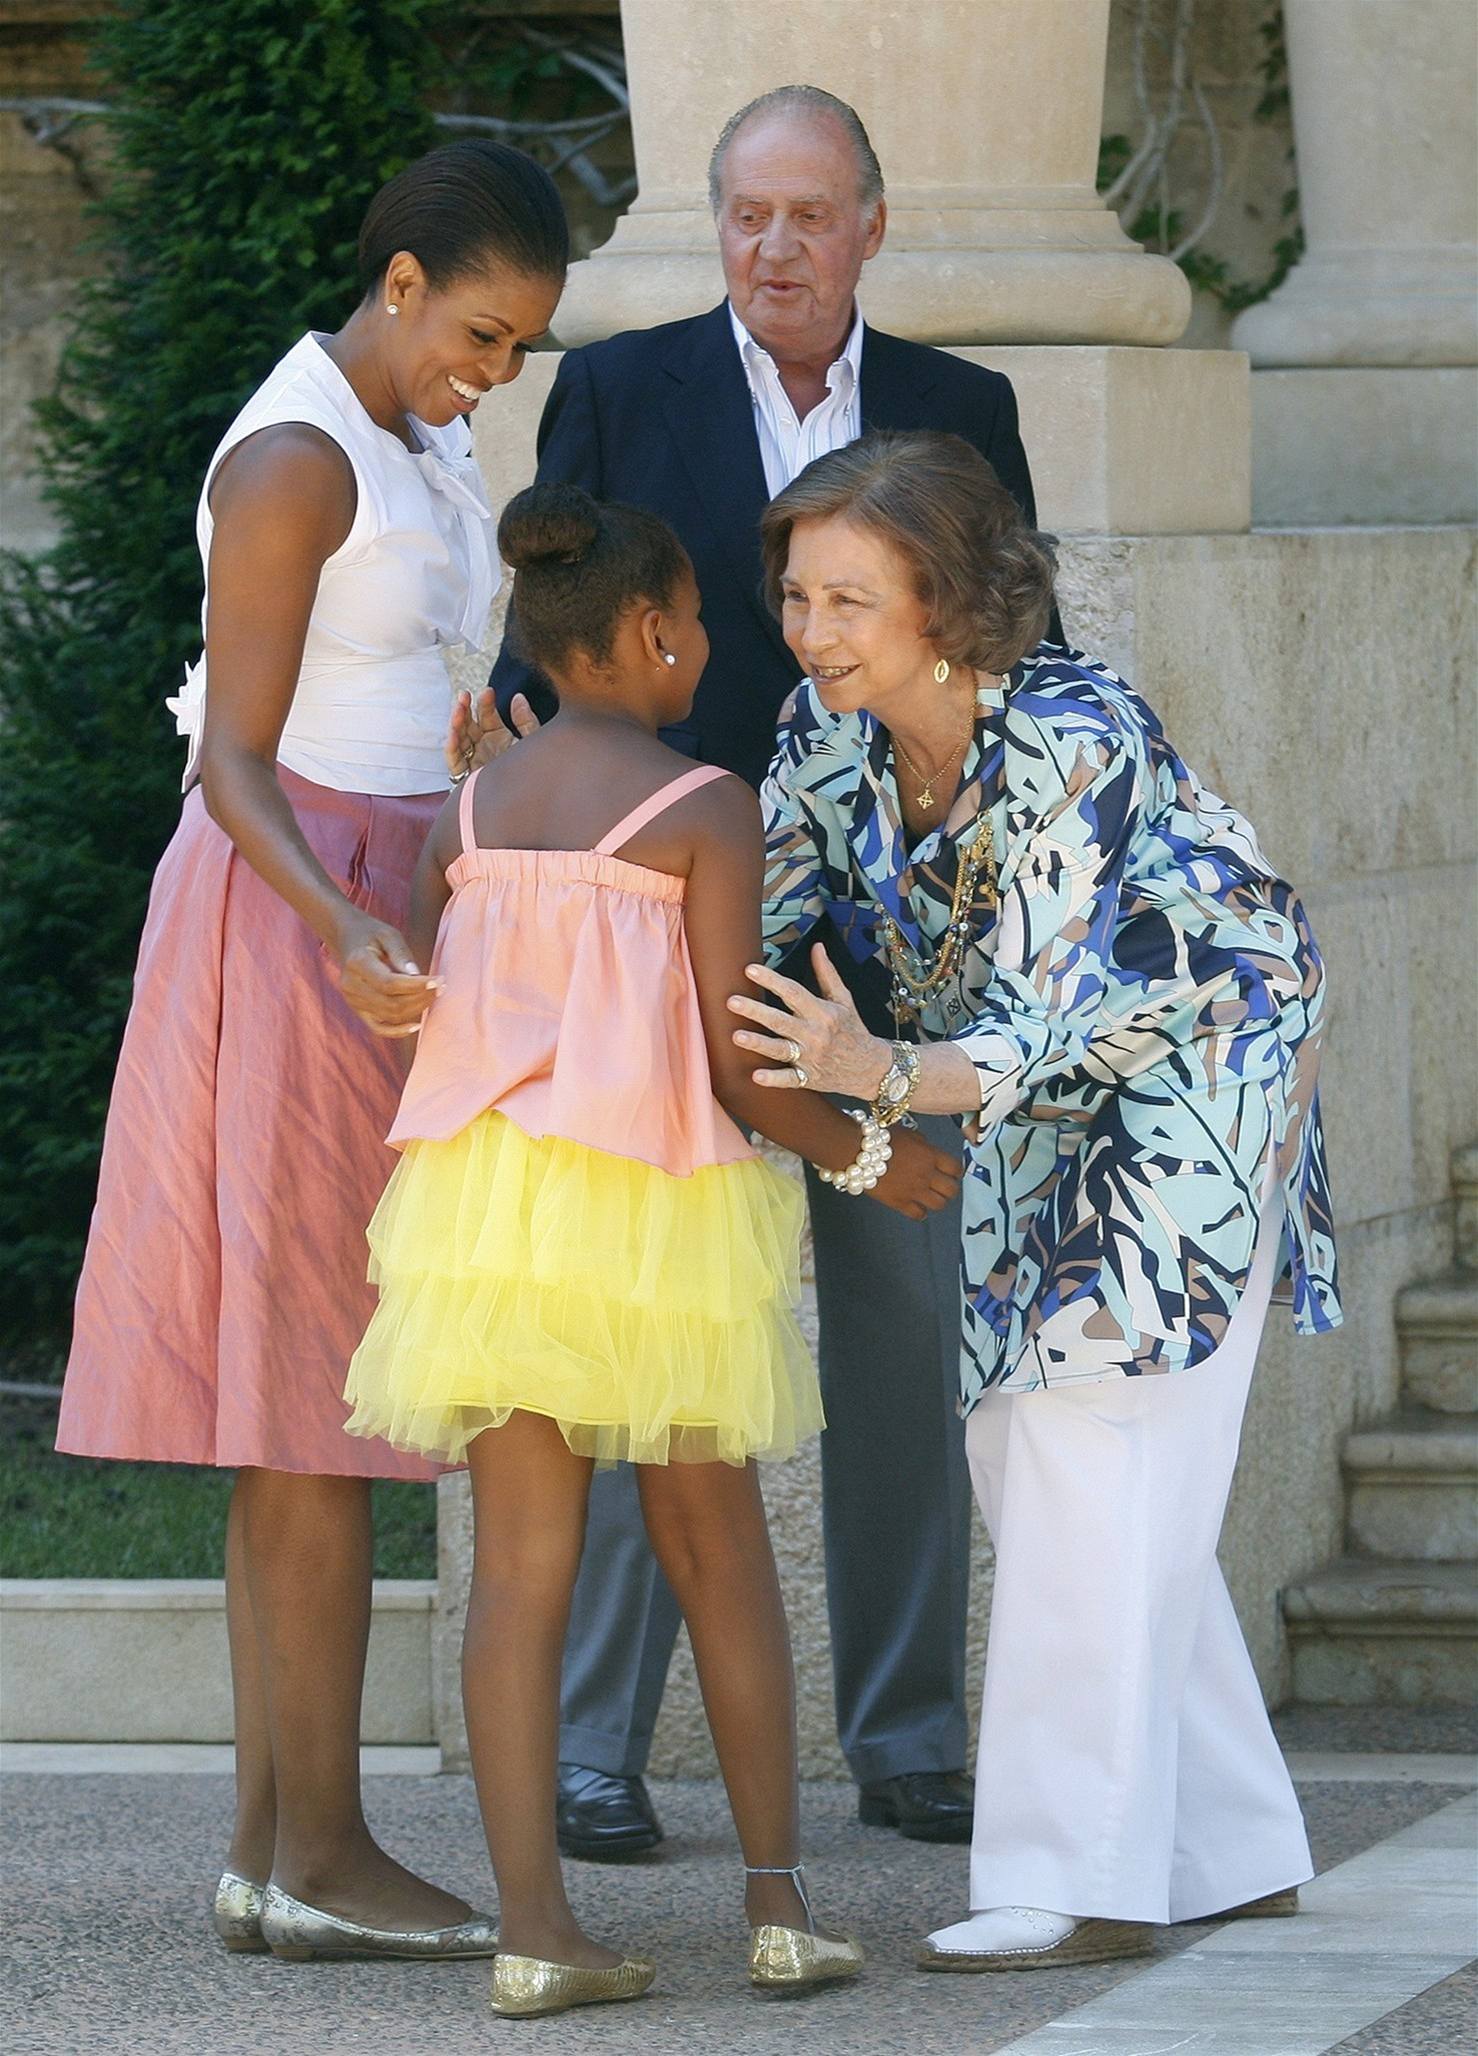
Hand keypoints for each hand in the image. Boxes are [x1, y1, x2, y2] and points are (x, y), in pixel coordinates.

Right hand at [332, 911, 441, 1038]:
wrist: (347, 939)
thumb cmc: (371, 933)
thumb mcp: (388, 934)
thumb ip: (402, 954)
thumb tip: (417, 976)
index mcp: (357, 963)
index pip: (390, 983)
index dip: (416, 986)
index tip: (438, 980)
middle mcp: (352, 986)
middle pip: (391, 1003)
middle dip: (421, 998)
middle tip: (441, 986)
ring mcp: (353, 1001)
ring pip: (389, 1015)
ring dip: (416, 1009)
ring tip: (434, 994)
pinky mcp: (358, 1010)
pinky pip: (378, 1028)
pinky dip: (398, 1031)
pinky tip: (416, 1026)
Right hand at [445, 685, 539, 779]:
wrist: (530, 804)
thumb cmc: (532, 774)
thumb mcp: (531, 744)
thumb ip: (526, 721)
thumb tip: (518, 697)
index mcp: (498, 736)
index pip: (487, 715)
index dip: (486, 703)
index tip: (488, 692)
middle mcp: (483, 746)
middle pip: (469, 724)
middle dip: (465, 709)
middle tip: (465, 695)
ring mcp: (473, 760)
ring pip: (459, 739)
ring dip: (456, 724)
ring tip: (458, 710)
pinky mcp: (466, 777)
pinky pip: (455, 762)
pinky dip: (452, 748)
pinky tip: (453, 735)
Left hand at [728, 943, 889, 1097]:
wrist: (870, 1067)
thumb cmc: (853, 1030)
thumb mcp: (844, 999)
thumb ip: (827, 973)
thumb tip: (817, 947)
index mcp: (822, 1012)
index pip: (793, 992)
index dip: (771, 980)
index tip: (750, 969)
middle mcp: (815, 1034)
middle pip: (781, 1021)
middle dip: (756, 1011)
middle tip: (732, 1001)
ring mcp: (810, 1058)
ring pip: (780, 1049)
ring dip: (758, 1043)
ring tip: (736, 1036)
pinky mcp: (808, 1078)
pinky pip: (789, 1079)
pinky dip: (774, 1079)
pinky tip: (756, 1076)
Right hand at [869, 1125, 963, 1220]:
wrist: (857, 1152)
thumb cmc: (879, 1139)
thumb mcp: (908, 1133)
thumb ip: (923, 1144)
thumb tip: (928, 1150)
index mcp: (930, 1155)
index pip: (956, 1168)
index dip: (956, 1172)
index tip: (952, 1173)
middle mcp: (926, 1174)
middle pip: (952, 1190)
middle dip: (950, 1189)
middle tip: (944, 1187)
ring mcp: (914, 1190)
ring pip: (939, 1204)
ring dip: (938, 1201)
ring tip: (931, 1198)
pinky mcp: (900, 1202)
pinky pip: (919, 1214)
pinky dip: (921, 1213)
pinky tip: (917, 1208)